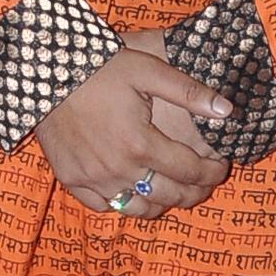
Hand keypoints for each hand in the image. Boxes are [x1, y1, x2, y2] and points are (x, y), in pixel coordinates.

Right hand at [35, 44, 232, 217]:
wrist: (47, 71)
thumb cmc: (101, 67)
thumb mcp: (148, 70)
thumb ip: (189, 92)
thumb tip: (228, 111)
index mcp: (141, 142)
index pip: (190, 170)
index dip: (212, 172)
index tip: (220, 167)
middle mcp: (118, 167)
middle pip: (168, 195)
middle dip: (194, 192)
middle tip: (203, 184)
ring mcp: (92, 177)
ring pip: (137, 208)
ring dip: (160, 204)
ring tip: (171, 192)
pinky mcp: (71, 178)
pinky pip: (103, 205)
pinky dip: (121, 202)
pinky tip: (131, 189)